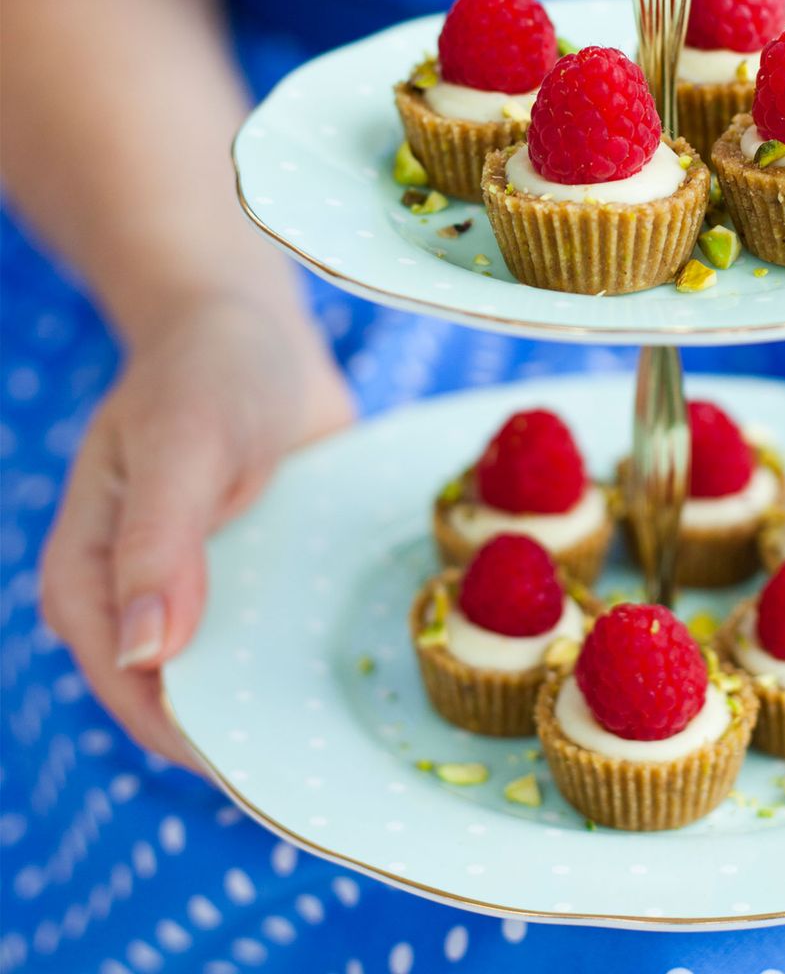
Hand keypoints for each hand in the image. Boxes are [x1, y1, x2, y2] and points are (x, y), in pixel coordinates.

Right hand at [39, 294, 352, 764]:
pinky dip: (319, 649)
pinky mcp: (260, 572)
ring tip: (360, 730)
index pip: (133, 689)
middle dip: (249, 729)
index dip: (191, 736)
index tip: (266, 773)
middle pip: (189, 695)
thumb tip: (144, 653)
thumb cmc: (204, 374)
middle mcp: (143, 596)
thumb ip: (158, 544)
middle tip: (329, 762)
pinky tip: (376, 667)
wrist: (253, 327)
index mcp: (91, 580)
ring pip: (242, 671)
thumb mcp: (182, 445)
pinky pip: (286, 627)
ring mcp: (206, 588)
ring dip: (290, 697)